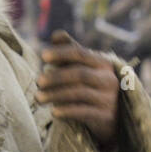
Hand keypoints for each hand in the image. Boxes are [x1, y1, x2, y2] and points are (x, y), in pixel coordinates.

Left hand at [37, 30, 121, 146]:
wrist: (112, 112)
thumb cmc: (90, 82)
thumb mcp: (82, 65)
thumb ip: (70, 49)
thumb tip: (56, 35)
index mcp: (103, 63)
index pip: (81, 54)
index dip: (61, 53)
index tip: (43, 56)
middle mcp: (108, 79)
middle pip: (80, 74)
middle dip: (56, 77)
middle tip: (38, 81)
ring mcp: (109, 98)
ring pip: (80, 93)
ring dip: (56, 95)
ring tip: (38, 97)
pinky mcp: (106, 115)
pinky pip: (84, 112)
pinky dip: (67, 111)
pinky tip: (53, 112)